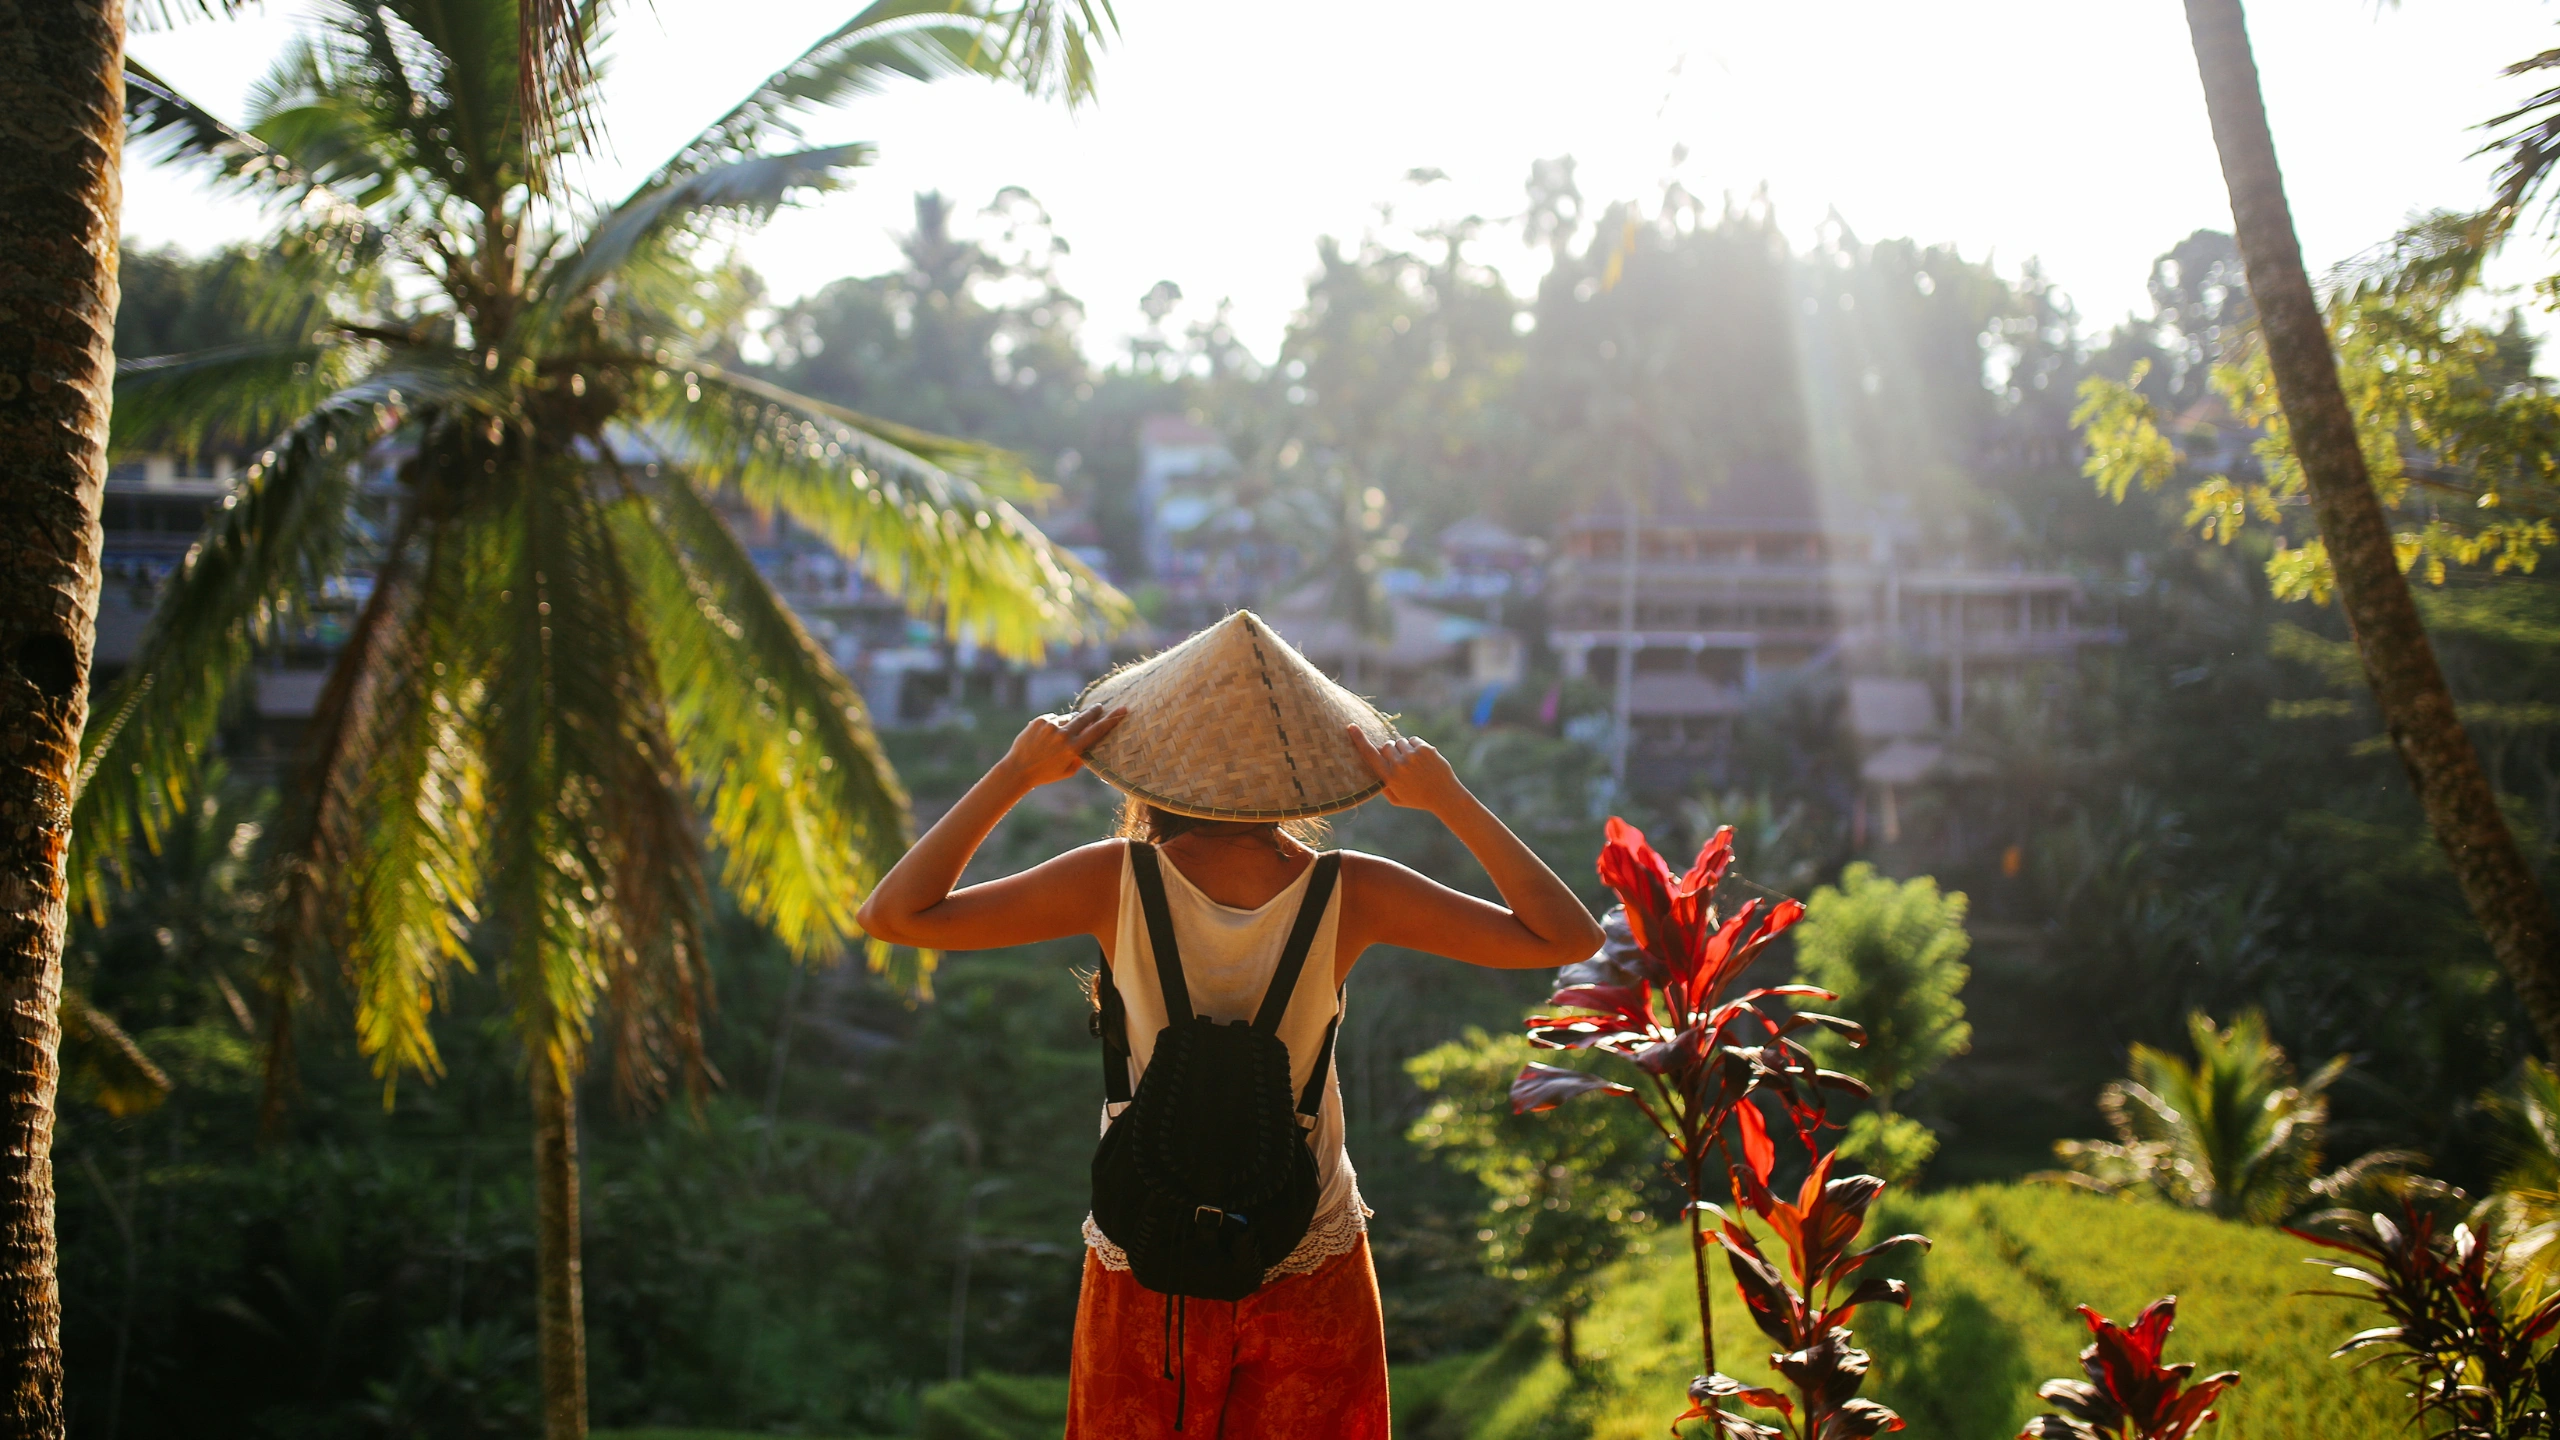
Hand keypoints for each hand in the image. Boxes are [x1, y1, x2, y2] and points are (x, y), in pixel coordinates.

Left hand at [1000, 706, 1125, 788]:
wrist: (1018, 769)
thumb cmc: (1045, 773)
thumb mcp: (1067, 771)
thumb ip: (1080, 757)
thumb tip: (1091, 743)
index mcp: (1073, 749)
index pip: (1097, 731)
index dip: (1111, 720)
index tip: (1123, 710)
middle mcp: (1063, 735)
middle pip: (1085, 717)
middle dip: (1094, 711)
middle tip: (1100, 706)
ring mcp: (1050, 726)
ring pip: (1067, 719)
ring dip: (1067, 725)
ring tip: (1056, 739)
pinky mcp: (1040, 721)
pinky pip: (1053, 718)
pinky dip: (1053, 725)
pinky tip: (1045, 737)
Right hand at [1347, 727, 1465, 812]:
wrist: (1445, 796)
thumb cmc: (1418, 799)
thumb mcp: (1396, 799)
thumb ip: (1382, 786)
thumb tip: (1372, 770)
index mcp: (1389, 777)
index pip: (1370, 754)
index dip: (1359, 740)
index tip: (1351, 727)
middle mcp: (1399, 765)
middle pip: (1386, 745)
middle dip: (1390, 751)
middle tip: (1399, 761)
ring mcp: (1413, 756)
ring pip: (1399, 741)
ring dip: (1403, 749)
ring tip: (1413, 763)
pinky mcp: (1425, 749)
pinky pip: (1412, 740)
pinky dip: (1415, 746)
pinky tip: (1422, 759)